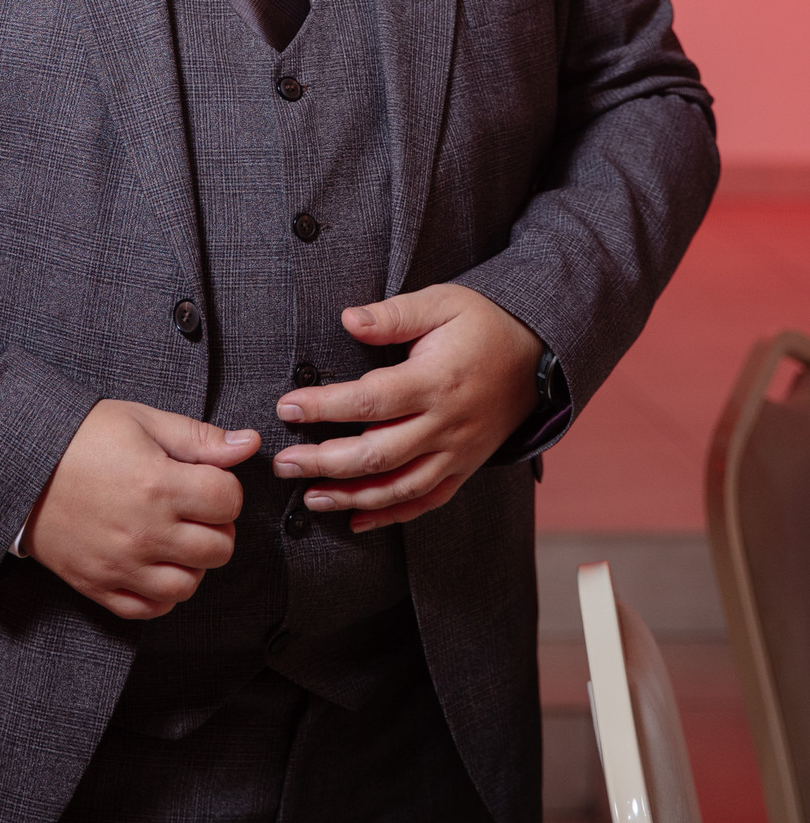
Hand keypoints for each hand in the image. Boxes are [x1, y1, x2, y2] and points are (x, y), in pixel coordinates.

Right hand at [22, 400, 259, 619]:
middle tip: (195, 509)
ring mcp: (121, 565)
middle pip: (218, 548)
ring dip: (192, 563)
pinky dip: (161, 593)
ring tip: (175, 538)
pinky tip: (154, 564)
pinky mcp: (99, 586)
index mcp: (158, 485)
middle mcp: (144, 532)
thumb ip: (199, 438)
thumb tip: (248, 445)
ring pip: (189, 585)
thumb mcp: (142, 421)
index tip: (206, 481)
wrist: (21, 466)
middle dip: (216, 527)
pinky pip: (150, 609)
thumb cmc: (81, 438)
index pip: (229, 501)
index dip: (225, 488)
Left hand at [271, 286, 540, 531]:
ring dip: (350, 496)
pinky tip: (355, 519)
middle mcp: (445, 424)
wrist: (539, 354)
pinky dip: (390, 516)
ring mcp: (456, 452)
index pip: (369, 401)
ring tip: (309, 496)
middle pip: (378, 454)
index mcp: (435, 381)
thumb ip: (394, 315)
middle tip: (283, 463)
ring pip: (398, 487)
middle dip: (324, 462)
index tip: (287, 408)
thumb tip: (348, 320)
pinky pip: (426, 500)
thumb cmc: (483, 323)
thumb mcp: (442, 303)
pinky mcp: (463, 467)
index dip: (324, 407)